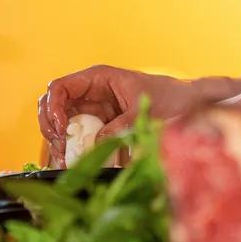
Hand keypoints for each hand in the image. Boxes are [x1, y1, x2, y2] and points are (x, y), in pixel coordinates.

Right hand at [37, 67, 222, 165]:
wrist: (189, 104)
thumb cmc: (170, 98)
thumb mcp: (143, 112)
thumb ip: (120, 126)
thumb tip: (96, 144)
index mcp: (98, 78)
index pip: (59, 87)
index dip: (53, 108)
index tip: (62, 130)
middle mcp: (91, 92)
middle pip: (52, 106)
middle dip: (50, 127)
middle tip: (60, 148)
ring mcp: (94, 110)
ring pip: (62, 124)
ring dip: (59, 142)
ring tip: (63, 161)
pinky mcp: (100, 126)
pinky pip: (78, 137)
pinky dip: (73, 150)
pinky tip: (73, 164)